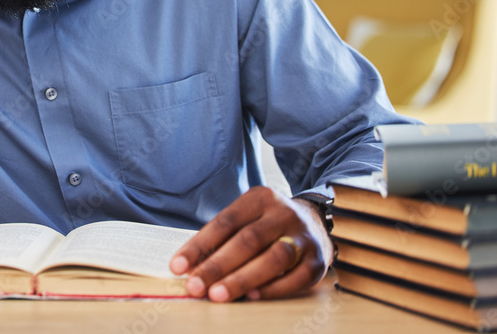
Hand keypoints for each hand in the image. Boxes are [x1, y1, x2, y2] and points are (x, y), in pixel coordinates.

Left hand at [169, 186, 332, 301]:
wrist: (315, 221)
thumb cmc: (268, 223)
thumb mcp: (248, 217)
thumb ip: (223, 238)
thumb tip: (191, 267)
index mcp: (260, 198)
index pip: (225, 222)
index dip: (200, 245)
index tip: (178, 266)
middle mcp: (284, 214)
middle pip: (247, 241)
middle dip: (217, 266)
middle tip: (195, 286)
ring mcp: (303, 237)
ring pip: (273, 258)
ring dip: (242, 279)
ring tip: (218, 294)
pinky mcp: (318, 260)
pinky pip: (295, 278)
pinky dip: (271, 289)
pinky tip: (250, 297)